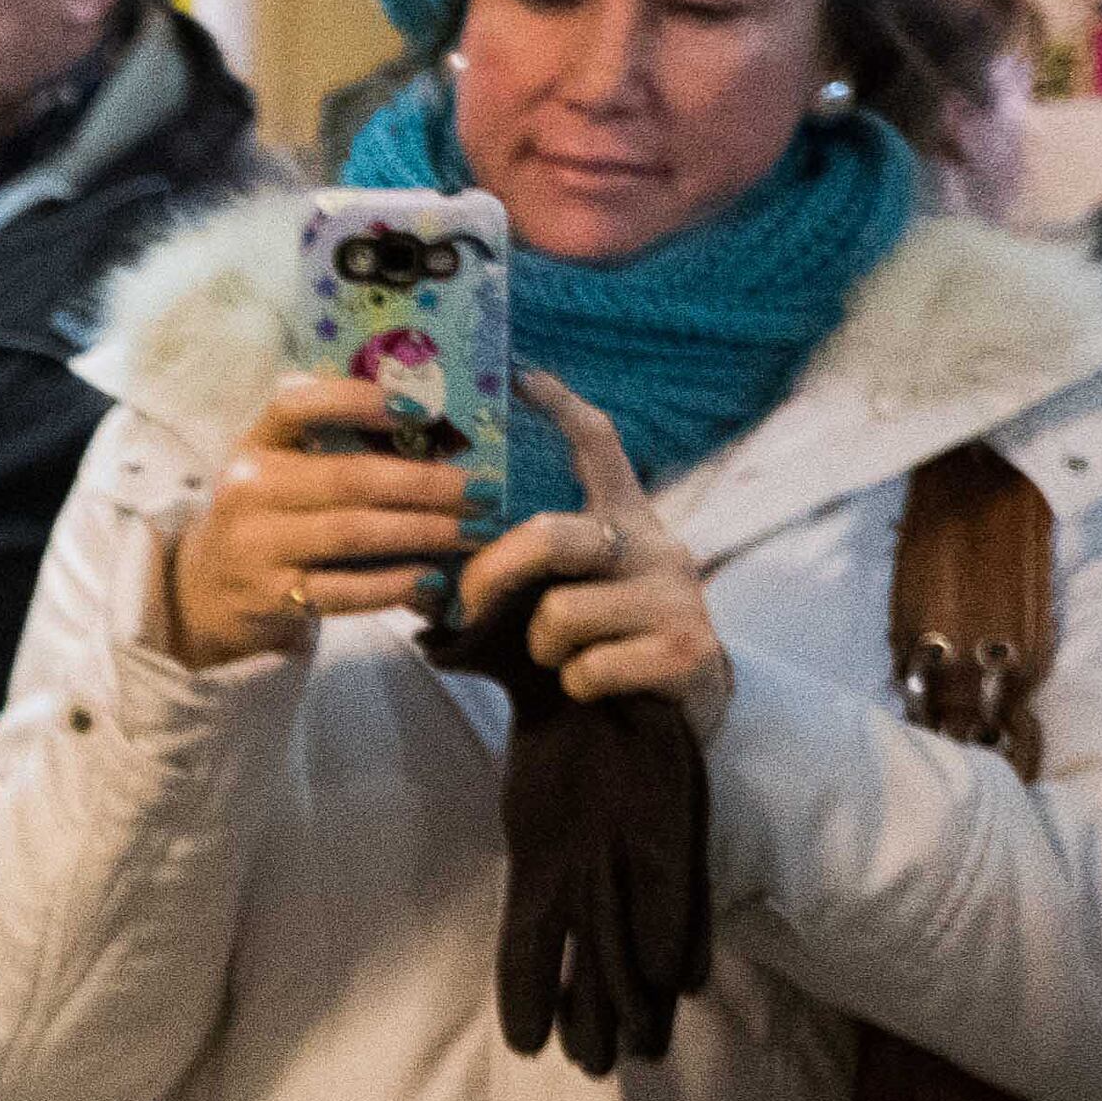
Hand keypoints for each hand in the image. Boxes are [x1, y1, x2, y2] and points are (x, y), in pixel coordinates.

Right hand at [163, 374, 469, 665]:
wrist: (206, 593)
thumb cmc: (267, 521)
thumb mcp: (279, 474)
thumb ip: (330, 447)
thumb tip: (430, 426)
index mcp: (255, 446)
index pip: (295, 406)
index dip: (355, 400)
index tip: (418, 406)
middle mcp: (249, 491)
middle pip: (350, 478)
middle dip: (427, 484)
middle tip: (483, 490)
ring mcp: (256, 546)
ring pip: (354, 533)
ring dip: (424, 531)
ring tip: (473, 532)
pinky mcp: (271, 596)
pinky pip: (344, 589)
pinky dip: (394, 584)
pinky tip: (433, 577)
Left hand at [454, 374, 730, 735]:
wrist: (665, 724)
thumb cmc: (594, 648)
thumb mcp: (552, 600)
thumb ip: (505, 576)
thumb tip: (414, 570)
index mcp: (621, 521)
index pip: (599, 447)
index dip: (562, 409)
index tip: (522, 376)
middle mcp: (655, 546)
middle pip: (551, 536)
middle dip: (492, 575)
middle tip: (469, 605)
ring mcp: (676, 597)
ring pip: (560, 614)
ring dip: (541, 649)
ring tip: (563, 658)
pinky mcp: (686, 651)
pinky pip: (589, 668)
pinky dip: (575, 685)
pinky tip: (596, 687)